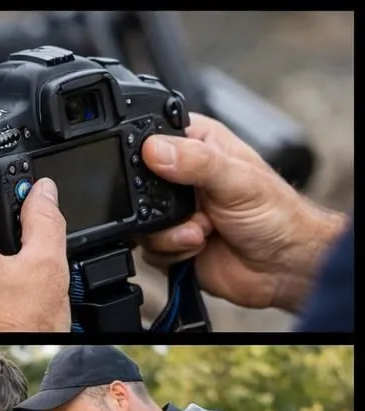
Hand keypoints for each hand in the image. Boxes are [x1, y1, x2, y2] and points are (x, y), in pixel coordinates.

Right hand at [138, 113, 347, 314]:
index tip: (158, 171)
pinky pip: (148, 248)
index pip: (154, 136)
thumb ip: (196, 162)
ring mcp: (174, 211)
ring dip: (170, 233)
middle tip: (191, 210)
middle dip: (157, 205)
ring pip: (140, 221)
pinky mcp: (170, 241)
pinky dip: (171, 251)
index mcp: (199, 146)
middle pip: (137, 184)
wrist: (281, 266)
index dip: (147, 152)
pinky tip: (197, 247)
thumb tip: (154, 149)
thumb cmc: (277, 215)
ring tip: (203, 231)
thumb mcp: (237, 179)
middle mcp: (182, 177)